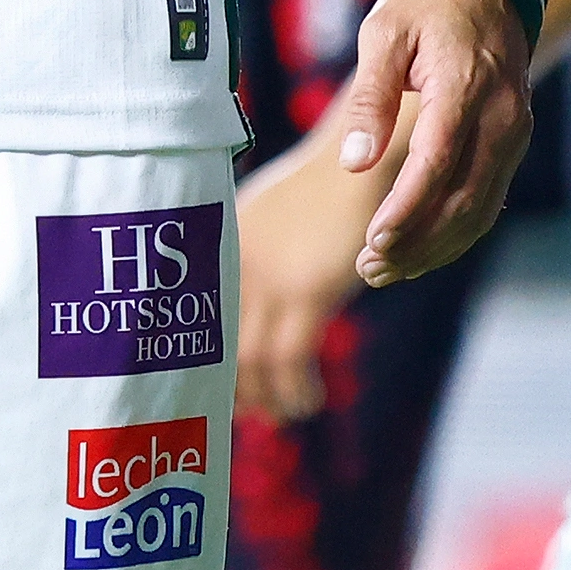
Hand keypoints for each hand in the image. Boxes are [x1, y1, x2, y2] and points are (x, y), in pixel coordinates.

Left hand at [232, 133, 372, 424]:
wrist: (370, 158)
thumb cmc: (329, 185)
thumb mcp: (276, 213)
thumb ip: (258, 249)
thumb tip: (253, 290)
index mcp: (223, 241)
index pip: (201, 314)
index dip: (209, 358)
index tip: (222, 386)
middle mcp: (236, 260)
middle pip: (219, 344)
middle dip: (235, 388)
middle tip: (257, 411)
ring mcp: (269, 277)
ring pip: (251, 360)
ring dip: (268, 396)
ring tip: (288, 411)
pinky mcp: (307, 291)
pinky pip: (290, 360)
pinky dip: (296, 388)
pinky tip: (310, 400)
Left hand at [333, 0, 532, 285]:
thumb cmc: (425, 2)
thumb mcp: (383, 33)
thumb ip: (370, 98)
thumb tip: (354, 162)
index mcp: (466, 86)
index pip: (437, 164)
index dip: (407, 210)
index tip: (374, 241)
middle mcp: (501, 116)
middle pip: (464, 199)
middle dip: (417, 242)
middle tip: (370, 268)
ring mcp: (514, 131)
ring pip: (481, 208)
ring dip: (436, 246)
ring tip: (386, 269)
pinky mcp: (513, 140)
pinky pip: (489, 198)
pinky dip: (456, 230)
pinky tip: (420, 248)